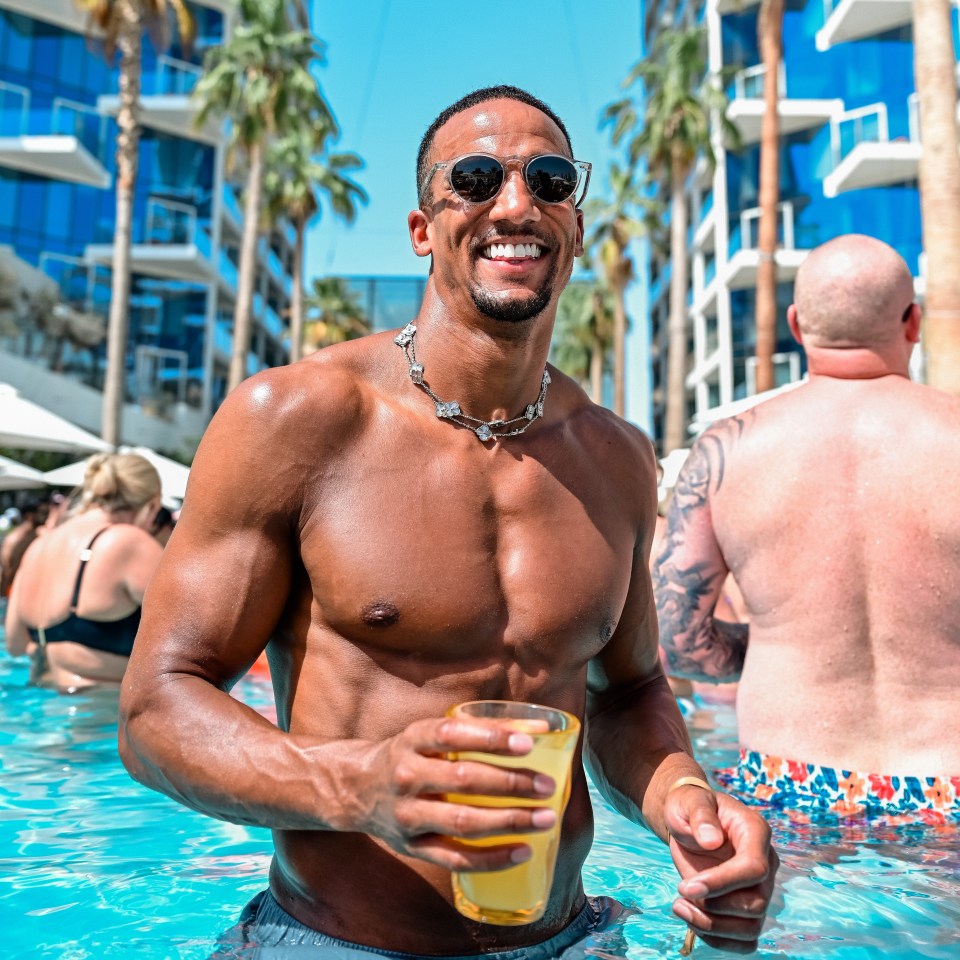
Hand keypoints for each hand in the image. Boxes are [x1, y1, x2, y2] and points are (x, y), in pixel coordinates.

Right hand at [352, 716, 557, 871]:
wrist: (355, 788)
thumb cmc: (409, 754)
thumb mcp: (429, 733)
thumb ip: (476, 730)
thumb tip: (537, 731)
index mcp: (412, 739)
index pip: (451, 735)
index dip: (490, 738)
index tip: (527, 744)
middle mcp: (406, 776)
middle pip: (463, 780)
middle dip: (510, 784)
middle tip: (547, 785)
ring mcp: (407, 815)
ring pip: (463, 822)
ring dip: (509, 821)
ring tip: (546, 818)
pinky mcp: (411, 847)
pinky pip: (456, 858)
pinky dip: (492, 858)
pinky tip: (523, 851)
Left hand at [666, 787, 777, 952]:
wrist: (691, 821)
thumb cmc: (691, 807)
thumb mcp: (690, 801)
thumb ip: (700, 815)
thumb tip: (711, 841)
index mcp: (756, 832)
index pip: (753, 868)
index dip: (722, 883)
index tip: (686, 887)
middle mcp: (766, 863)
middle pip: (756, 903)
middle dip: (714, 905)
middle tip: (680, 892)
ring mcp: (759, 889)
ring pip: (752, 928)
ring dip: (713, 927)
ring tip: (681, 907)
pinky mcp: (747, 908)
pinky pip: (745, 940)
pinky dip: (717, 939)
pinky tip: (692, 919)